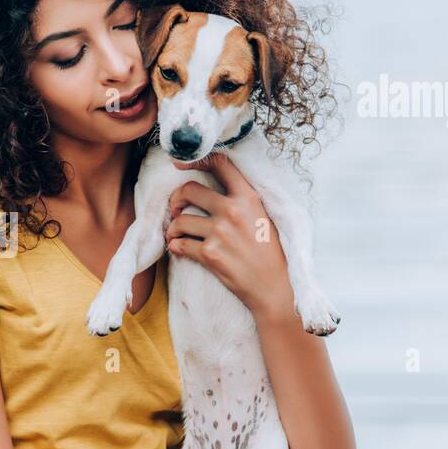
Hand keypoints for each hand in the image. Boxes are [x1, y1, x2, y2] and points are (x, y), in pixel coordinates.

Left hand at [165, 152, 294, 319]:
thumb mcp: (263, 217)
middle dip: (176, 198)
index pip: (220, 165)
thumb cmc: (270, 253)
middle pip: (189, 189)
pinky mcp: (210, 254)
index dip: (195, 160)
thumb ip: (242, 200)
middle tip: (175, 208)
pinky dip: (175, 246)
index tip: (180, 164)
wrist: (274, 287)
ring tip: (176, 234)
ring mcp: (220, 232)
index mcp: (248, 197)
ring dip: (173, 228)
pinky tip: (178, 248)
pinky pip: (179, 244)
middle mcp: (232, 210)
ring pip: (180, 220)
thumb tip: (215, 187)